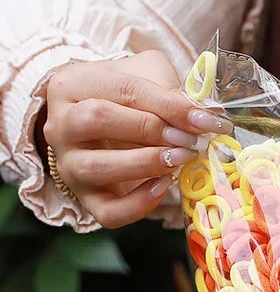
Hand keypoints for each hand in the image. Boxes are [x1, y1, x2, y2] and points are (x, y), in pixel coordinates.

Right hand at [41, 50, 231, 227]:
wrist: (113, 131)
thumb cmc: (132, 100)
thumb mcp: (149, 79)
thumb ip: (172, 92)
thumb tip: (207, 119)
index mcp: (71, 85)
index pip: (121, 90)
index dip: (168, 106)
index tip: (205, 121)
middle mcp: (60, 124)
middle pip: (97, 120)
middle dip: (151, 130)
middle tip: (189, 139)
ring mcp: (69, 165)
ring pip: (96, 167)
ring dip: (146, 164)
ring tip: (180, 160)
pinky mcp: (87, 200)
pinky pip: (109, 212)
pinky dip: (140, 203)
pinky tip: (164, 186)